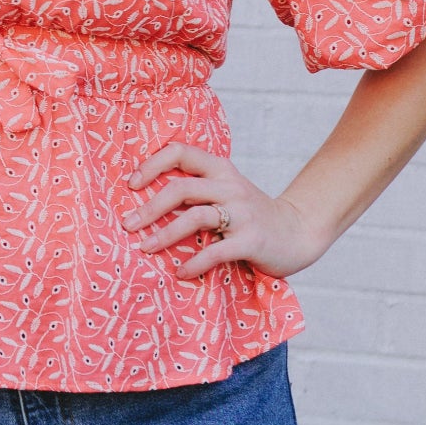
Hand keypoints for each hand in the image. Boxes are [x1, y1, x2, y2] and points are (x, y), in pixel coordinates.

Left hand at [120, 141, 334, 281]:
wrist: (298, 232)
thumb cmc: (250, 214)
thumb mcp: (226, 190)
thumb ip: (197, 189)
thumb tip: (145, 199)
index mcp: (220, 169)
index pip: (180, 152)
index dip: (151, 165)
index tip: (131, 185)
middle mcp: (230, 186)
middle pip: (181, 188)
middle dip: (149, 208)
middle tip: (127, 225)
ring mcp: (242, 213)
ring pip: (194, 217)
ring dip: (164, 235)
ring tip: (145, 248)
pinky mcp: (251, 241)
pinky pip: (216, 251)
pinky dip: (194, 263)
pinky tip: (180, 273)